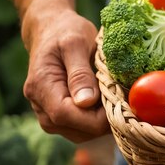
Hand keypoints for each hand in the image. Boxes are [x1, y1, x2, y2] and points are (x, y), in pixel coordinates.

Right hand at [22, 7, 109, 142]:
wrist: (52, 30)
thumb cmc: (66, 32)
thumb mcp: (75, 44)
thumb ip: (80, 74)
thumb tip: (87, 102)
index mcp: (41, 87)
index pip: (66, 115)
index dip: (96, 117)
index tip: (121, 104)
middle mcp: (40, 106)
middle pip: (76, 130)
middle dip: (104, 121)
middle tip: (124, 101)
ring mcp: (48, 114)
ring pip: (80, 134)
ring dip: (102, 122)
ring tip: (116, 99)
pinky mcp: (59, 117)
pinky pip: (81, 129)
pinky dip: (98, 121)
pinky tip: (108, 103)